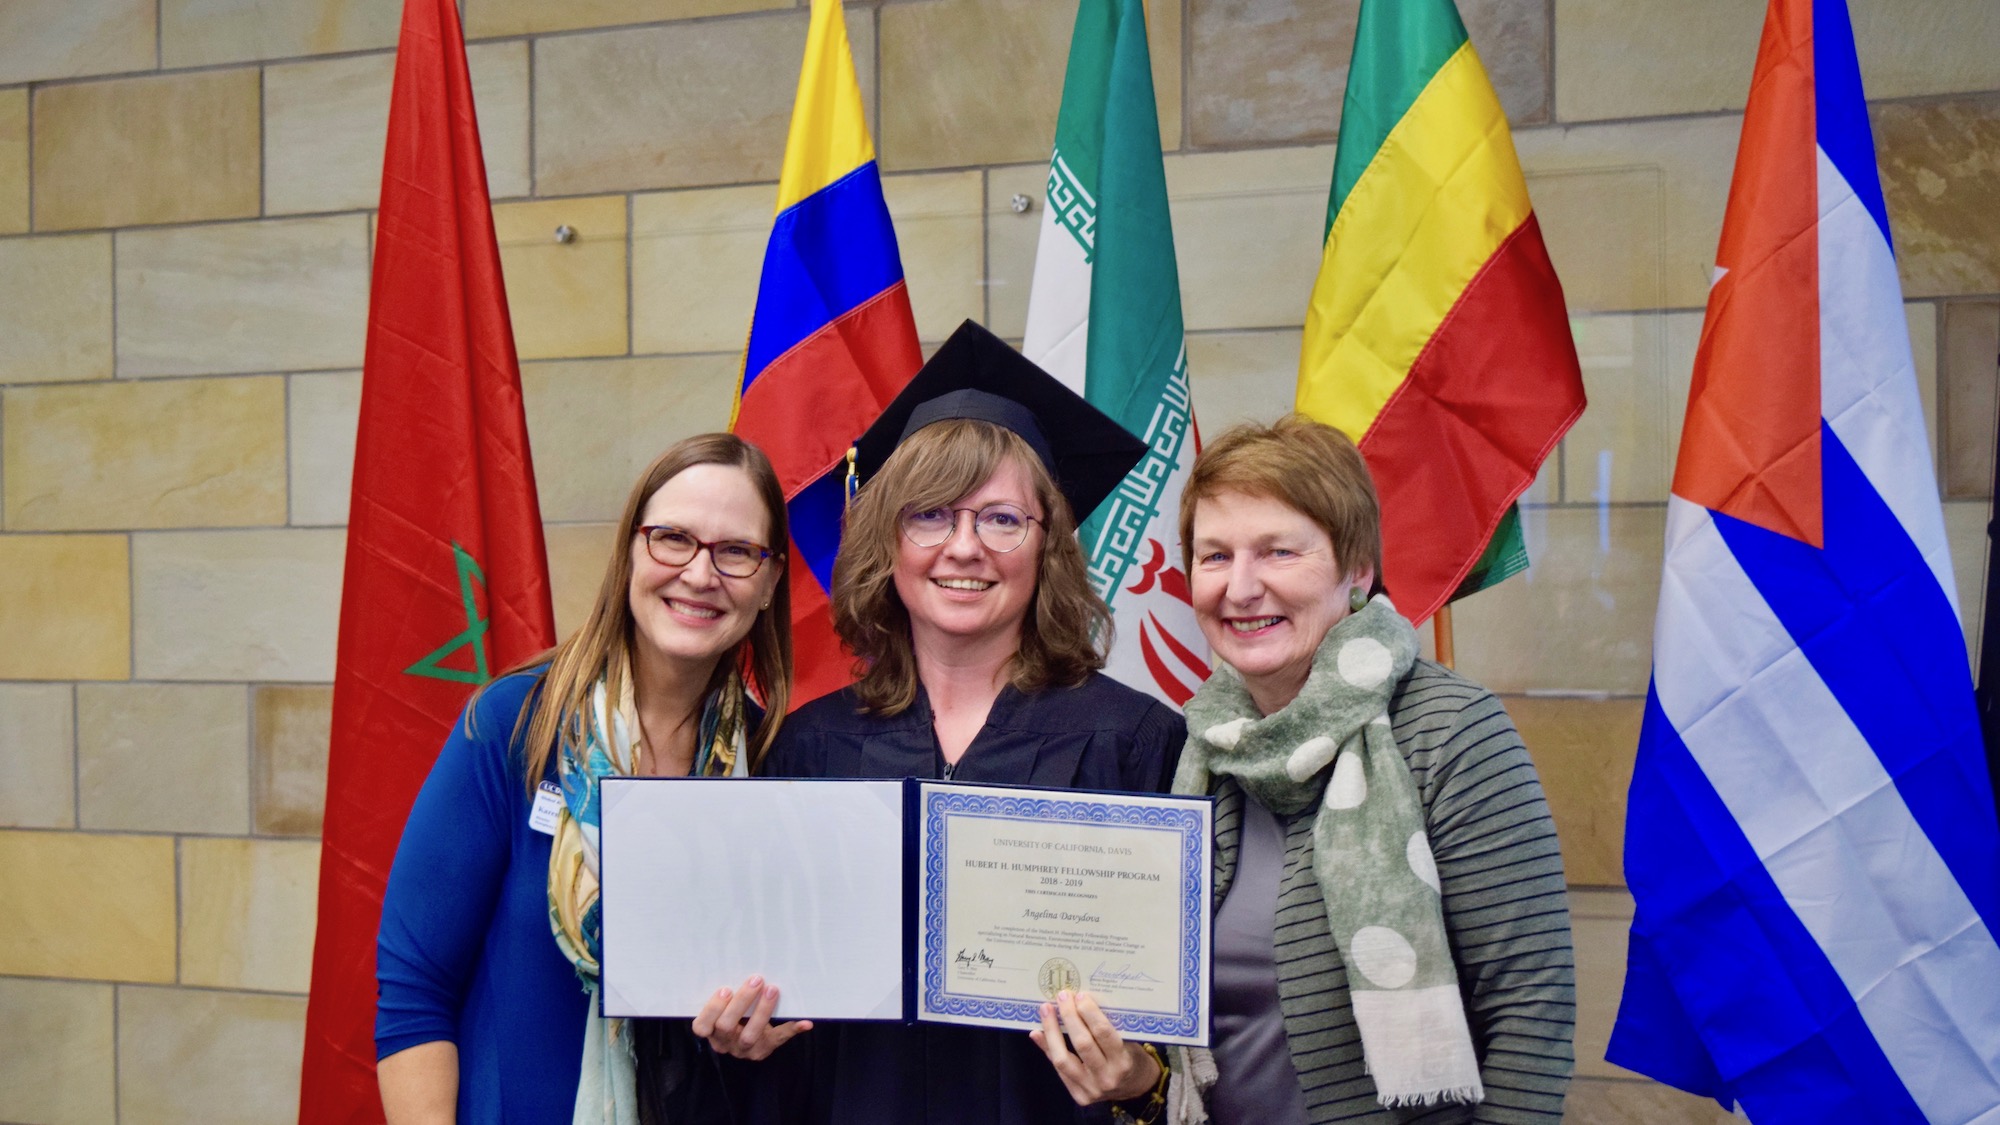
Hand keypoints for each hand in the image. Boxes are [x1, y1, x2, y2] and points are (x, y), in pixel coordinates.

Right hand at [690, 974, 812, 1059]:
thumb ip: (725, 994)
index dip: (712, 1009)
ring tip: (772, 990)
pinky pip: (779, 1038)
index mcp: (711, 1031)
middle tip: (756, 980)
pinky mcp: (765, 1048)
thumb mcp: (723, 1006)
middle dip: (741, 1002)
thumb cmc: (732, 1012)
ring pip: (750, 1035)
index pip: (702, 1026)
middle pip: (726, 1027)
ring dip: (762, 1011)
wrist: (749, 1036)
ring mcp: (745, 1049)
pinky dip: (792, 1029)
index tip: (725, 989)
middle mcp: (725, 1043)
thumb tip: (736, 959)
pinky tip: (806, 1022)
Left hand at [1027, 990, 1160, 1105]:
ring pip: (1063, 1059)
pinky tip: (1038, 1032)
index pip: (1103, 1033)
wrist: (1136, 1087)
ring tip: (1046, 1010)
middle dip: (1069, 1017)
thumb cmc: (1131, 1056)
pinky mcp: (1079, 1097)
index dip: (1089, 1012)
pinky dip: (1047, 1048)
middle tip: (1062, 996)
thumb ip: (1106, 1027)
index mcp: (1123, 1061)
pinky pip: (1058, 1070)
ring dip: (1051, 1031)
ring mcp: (1091, 1090)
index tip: (1080, 995)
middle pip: (1082, 1044)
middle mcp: (1107, 1078)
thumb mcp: (1127, 1040)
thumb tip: (1079, 1002)